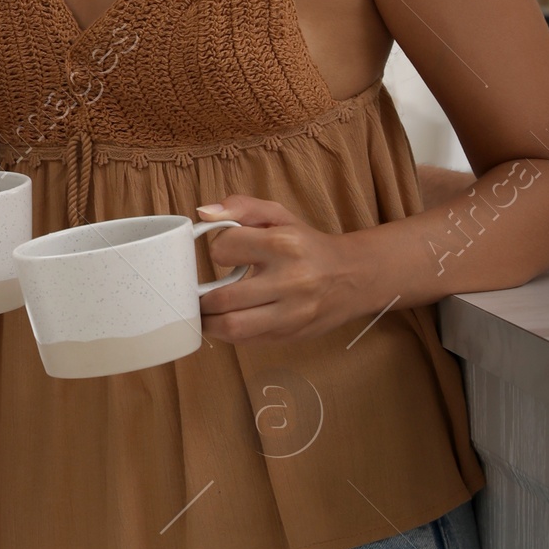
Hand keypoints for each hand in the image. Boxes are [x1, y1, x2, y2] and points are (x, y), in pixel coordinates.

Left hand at [195, 195, 365, 346]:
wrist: (353, 276)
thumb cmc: (308, 245)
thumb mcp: (279, 216)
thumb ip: (241, 207)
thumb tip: (203, 213)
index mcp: (284, 245)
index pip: (225, 248)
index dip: (217, 250)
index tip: (223, 252)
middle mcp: (290, 280)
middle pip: (223, 297)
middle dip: (201, 298)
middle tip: (196, 294)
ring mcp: (292, 312)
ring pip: (234, 327)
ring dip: (210, 323)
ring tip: (205, 313)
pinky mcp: (291, 334)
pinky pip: (248, 341)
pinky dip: (230, 333)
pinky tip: (228, 321)